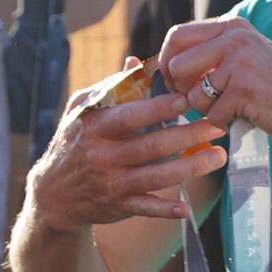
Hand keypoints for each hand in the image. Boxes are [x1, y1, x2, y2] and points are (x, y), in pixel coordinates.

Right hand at [28, 74, 225, 229]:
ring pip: (156, 176)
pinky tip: (187, 208)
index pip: (130, 115)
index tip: (187, 98)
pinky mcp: (118, 206)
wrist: (53, 193)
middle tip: (218, 126)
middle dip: (188, 136)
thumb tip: (137, 62)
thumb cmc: (74, 141)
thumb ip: (112, 88)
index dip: (159, 108)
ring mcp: (111, 183)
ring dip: (191, 168)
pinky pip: (146, 208)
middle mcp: (102, 156)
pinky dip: (165, 210)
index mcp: (94, 127)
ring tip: (218, 157)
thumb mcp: (82, 110)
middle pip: (152, 145)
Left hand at [157, 18, 271, 153]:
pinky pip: (212, 114)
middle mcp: (235, 38)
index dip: (167, 62)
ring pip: (192, 94)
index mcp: (233, 27)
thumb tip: (169, 64)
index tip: (175, 82)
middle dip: (180, 89)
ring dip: (206, 110)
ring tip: (231, 108)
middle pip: (176, 64)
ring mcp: (240, 63)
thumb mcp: (248, 57)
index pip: (178, 36)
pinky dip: (224, 123)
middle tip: (198, 101)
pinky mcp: (244, 90)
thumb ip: (215, 53)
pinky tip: (245, 117)